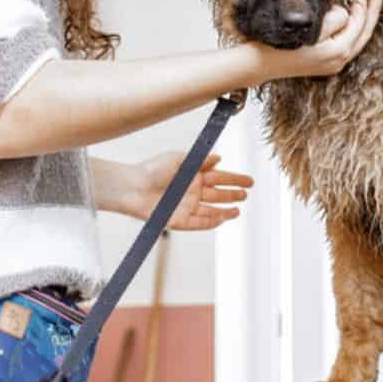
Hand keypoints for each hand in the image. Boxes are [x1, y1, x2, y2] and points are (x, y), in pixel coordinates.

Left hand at [129, 152, 253, 230]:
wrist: (132, 186)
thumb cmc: (152, 169)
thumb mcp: (178, 159)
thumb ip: (200, 160)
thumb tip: (219, 157)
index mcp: (194, 175)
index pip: (220, 177)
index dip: (235, 179)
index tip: (250, 181)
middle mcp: (192, 191)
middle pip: (218, 195)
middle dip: (233, 194)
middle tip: (246, 194)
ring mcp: (187, 207)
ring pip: (211, 211)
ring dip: (225, 211)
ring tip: (238, 210)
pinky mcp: (179, 221)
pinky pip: (198, 223)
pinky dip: (210, 222)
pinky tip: (221, 219)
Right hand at [260, 0, 382, 80]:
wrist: (258, 65)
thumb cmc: (279, 46)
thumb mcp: (309, 27)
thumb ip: (334, 20)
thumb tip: (345, 13)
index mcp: (337, 52)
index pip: (358, 21)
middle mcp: (338, 61)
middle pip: (364, 32)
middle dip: (371, 10)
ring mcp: (332, 64)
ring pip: (356, 38)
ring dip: (362, 18)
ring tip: (364, 0)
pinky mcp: (324, 62)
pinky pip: (345, 42)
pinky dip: (351, 28)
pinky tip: (348, 16)